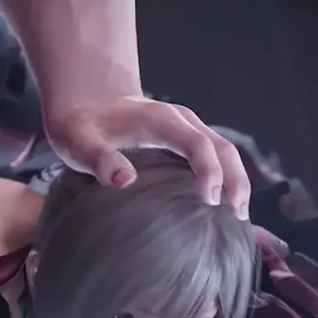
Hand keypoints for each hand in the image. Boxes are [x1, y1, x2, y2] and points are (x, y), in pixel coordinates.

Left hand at [46, 95, 250, 219]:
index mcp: (159, 120)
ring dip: (236, 181)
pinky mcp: (186, 138)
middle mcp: (181, 120)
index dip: (209, 172)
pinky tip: (224, 205)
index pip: (197, 144)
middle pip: (222, 147)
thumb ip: (99, 160)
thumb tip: (126, 180)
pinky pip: (216, 155)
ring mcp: (187, 128)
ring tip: (239, 217)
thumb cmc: (79, 125)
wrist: (84, 100)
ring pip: (225, 151)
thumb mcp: (78, 142)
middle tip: (238, 217)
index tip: (210, 203)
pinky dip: (226, 178)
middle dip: (235, 181)